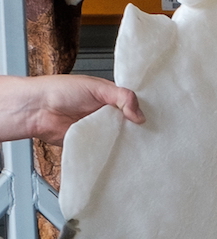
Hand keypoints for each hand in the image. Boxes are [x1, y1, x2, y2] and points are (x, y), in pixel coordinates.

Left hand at [0, 74, 144, 144]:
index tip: (158, 118)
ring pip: (120, 137)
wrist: (37, 110)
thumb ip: (122, 97)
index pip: (133, 105)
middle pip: (129, 123)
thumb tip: (140, 115)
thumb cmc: (59, 91)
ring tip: (139, 144)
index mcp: (109, 97)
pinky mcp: (90, 142)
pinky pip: (106, 148)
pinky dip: (112, 150)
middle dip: (138, 129)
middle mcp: (105, 113)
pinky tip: (121, 151)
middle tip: (150, 134)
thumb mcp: (97, 87)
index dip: (143, 110)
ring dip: (126, 141)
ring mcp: (98, 129)